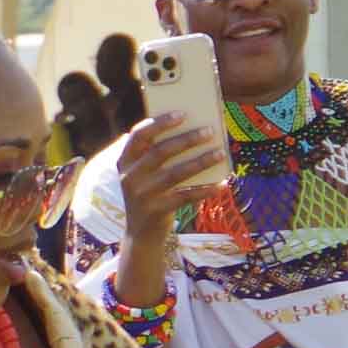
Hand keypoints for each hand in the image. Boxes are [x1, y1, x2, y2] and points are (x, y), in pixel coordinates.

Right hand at [118, 115, 228, 233]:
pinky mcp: (156, 211)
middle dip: (187, 140)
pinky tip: (222, 184)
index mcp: (125, 162)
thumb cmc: (150, 192)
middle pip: (159, 153)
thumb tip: (195, 129)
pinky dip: (205, 190)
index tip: (183, 114)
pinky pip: (185, 197)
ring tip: (221, 153)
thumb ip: (158, 153)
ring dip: (200, 162)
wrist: (140, 232)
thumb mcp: (144, 173)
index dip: (159, 123)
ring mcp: (142, 196)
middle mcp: (130, 178)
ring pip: (174, 174)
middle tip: (210, 131)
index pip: (138, 136)